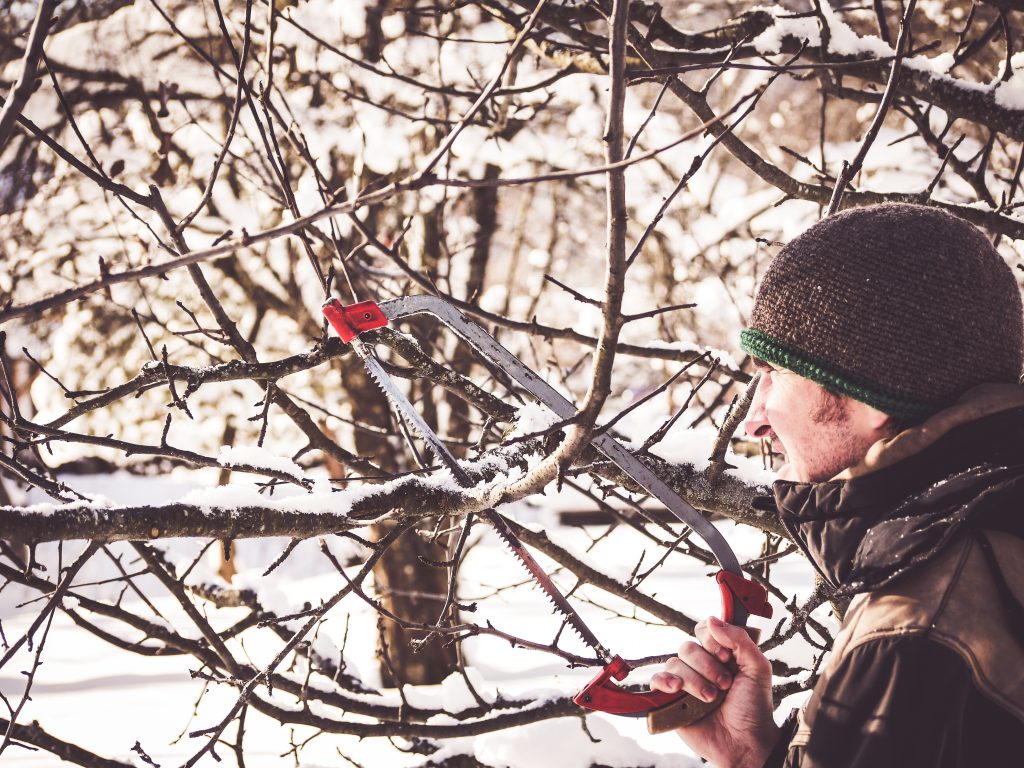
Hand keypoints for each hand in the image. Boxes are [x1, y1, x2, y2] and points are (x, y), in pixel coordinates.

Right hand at [650, 616, 779, 767]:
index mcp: (720, 655)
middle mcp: (701, 666)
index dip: (712, 641)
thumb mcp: (758, 669)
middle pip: (688, 647)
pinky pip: (657, 680)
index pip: (704, 630)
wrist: (746, 744)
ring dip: (695, 681)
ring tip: (711, 698)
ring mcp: (685, 683)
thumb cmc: (755, 709)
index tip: (727, 658)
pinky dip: (664, 681)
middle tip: (724, 684)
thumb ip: (740, 640)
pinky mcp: (672, 700)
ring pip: (675, 663)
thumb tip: (712, 619)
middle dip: (707, 666)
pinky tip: (676, 689)